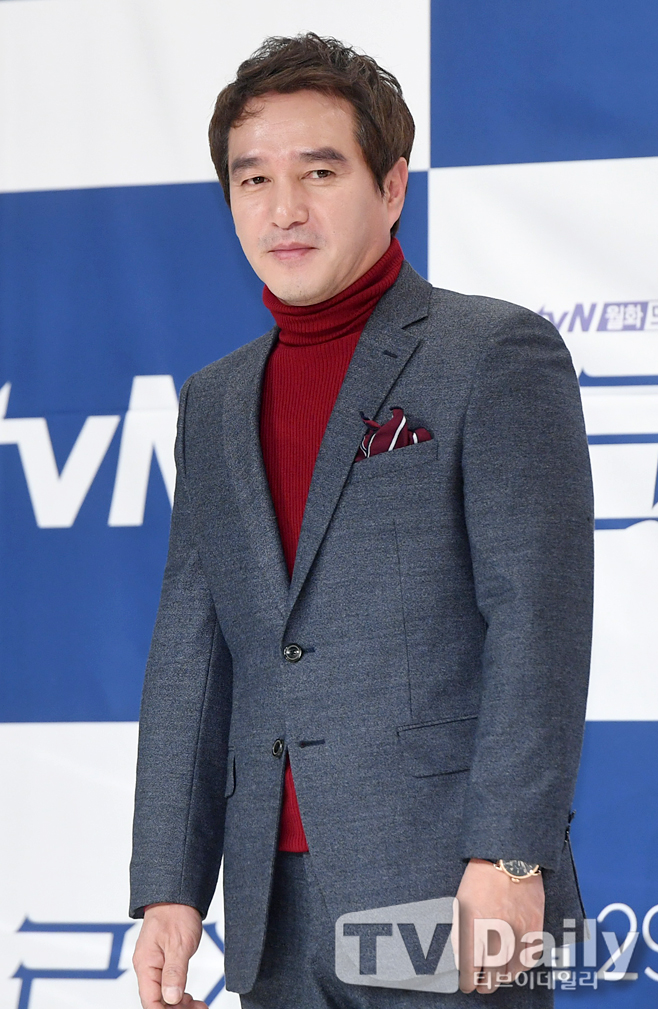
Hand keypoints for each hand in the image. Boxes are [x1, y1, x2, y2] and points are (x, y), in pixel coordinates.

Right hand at [133, 903, 207, 1007]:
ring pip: (163, 996)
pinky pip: (167, 986)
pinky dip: (179, 995)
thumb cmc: (176, 913)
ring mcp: (154, 965)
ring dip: (180, 1005)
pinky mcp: (162, 962)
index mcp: (145, 964)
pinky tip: (190, 998)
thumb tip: (172, 999)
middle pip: (157, 1002)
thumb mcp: (179, 944)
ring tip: (199, 1005)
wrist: (177, 895)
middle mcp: (146, 968)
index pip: (150, 1002)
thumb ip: (174, 972)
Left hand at [453, 858, 544, 993]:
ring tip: (495, 979)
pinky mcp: (533, 930)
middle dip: (483, 985)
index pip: (469, 970)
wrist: (509, 858)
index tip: (467, 984)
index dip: (467, 982)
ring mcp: (517, 934)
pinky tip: (511, 968)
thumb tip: (463, 961)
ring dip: (501, 979)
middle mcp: (495, 934)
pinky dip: (518, 968)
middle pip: (490, 977)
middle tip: (480, 986)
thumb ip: (462, 935)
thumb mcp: (462, 905)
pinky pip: (527, 961)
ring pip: (509, 973)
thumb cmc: (480, 880)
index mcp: (473, 927)